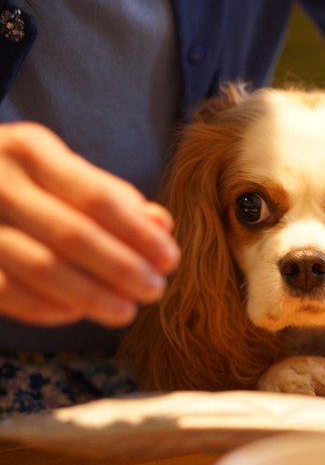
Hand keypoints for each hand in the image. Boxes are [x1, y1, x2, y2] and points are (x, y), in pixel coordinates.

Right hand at [0, 122, 179, 326]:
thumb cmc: (26, 178)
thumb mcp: (66, 169)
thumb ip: (115, 196)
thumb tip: (161, 225)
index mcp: (30, 150)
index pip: (97, 197)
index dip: (138, 233)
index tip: (169, 260)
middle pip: (71, 234)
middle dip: (121, 268)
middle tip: (154, 290)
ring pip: (40, 267)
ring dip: (90, 295)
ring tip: (126, 311)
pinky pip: (7, 291)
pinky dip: (47, 307)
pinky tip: (79, 313)